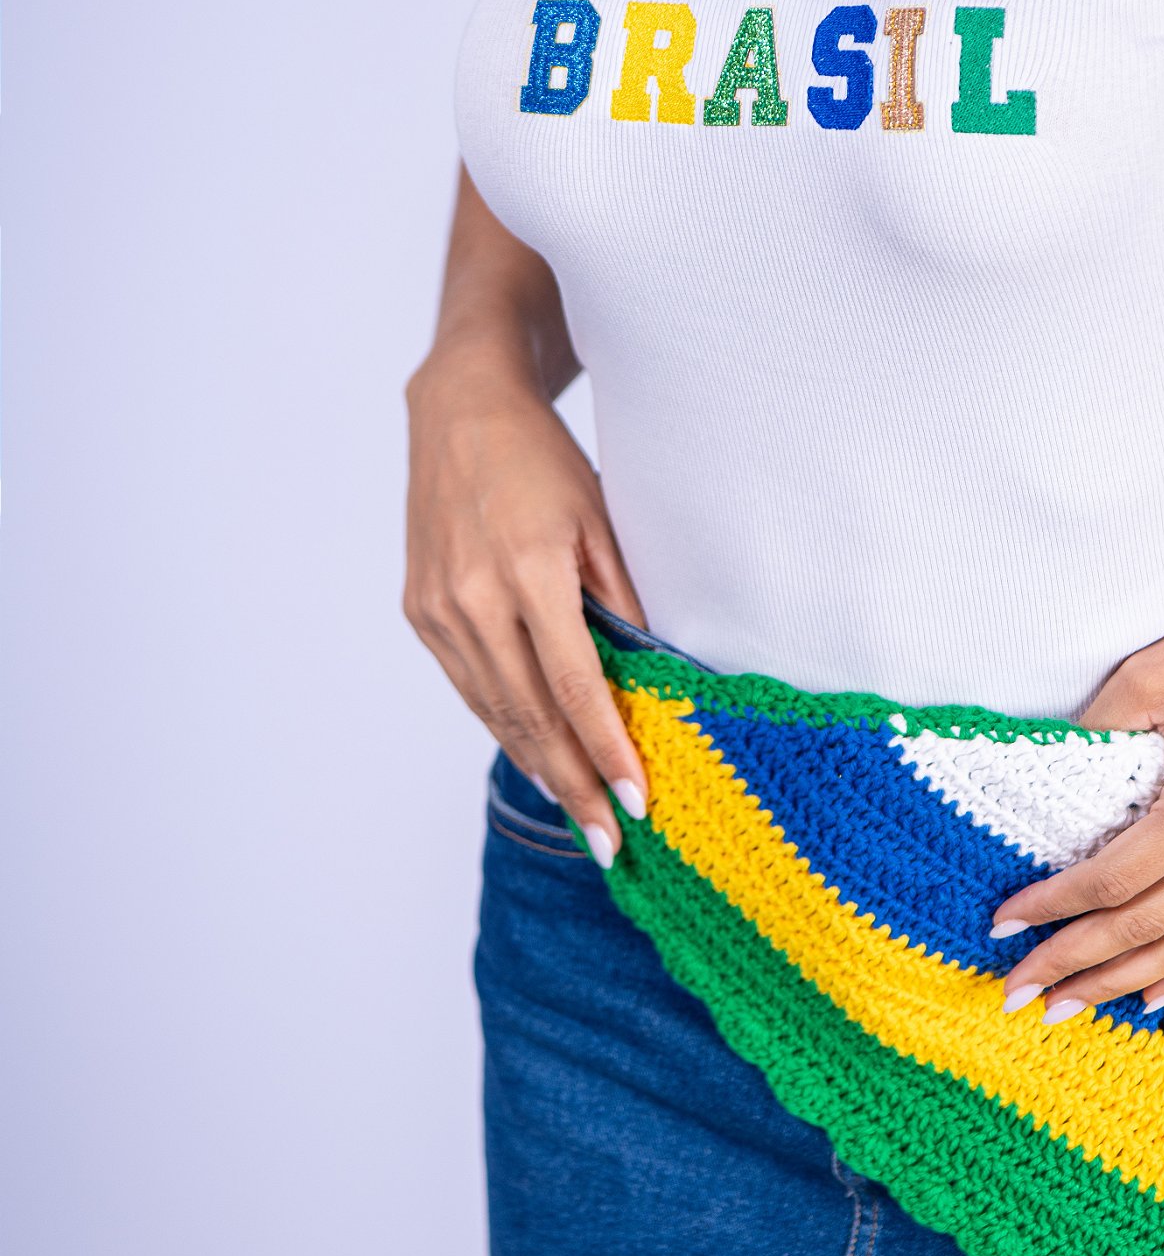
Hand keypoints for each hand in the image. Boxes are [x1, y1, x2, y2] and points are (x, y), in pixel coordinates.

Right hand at [403, 344, 648, 862]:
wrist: (459, 413)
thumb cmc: (543, 461)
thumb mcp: (601, 520)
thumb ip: (623, 601)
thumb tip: (651, 680)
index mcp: (526, 573)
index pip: (574, 687)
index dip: (606, 750)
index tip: (637, 801)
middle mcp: (472, 600)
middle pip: (531, 717)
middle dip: (575, 786)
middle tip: (611, 842)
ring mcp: (438, 611)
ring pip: (496, 711)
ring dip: (541, 768)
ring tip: (581, 815)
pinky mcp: (420, 613)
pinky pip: (471, 687)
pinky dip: (507, 726)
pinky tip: (538, 757)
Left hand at [990, 528, 1163, 1020]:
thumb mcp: (1151, 673)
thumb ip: (1094, 731)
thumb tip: (1046, 783)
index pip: (1110, 879)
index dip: (1051, 908)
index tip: (1002, 927)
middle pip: (1144, 928)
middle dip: (1074, 965)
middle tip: (1020, 995)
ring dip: (1129, 982)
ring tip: (1074, 1007)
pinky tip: (1160, 993)